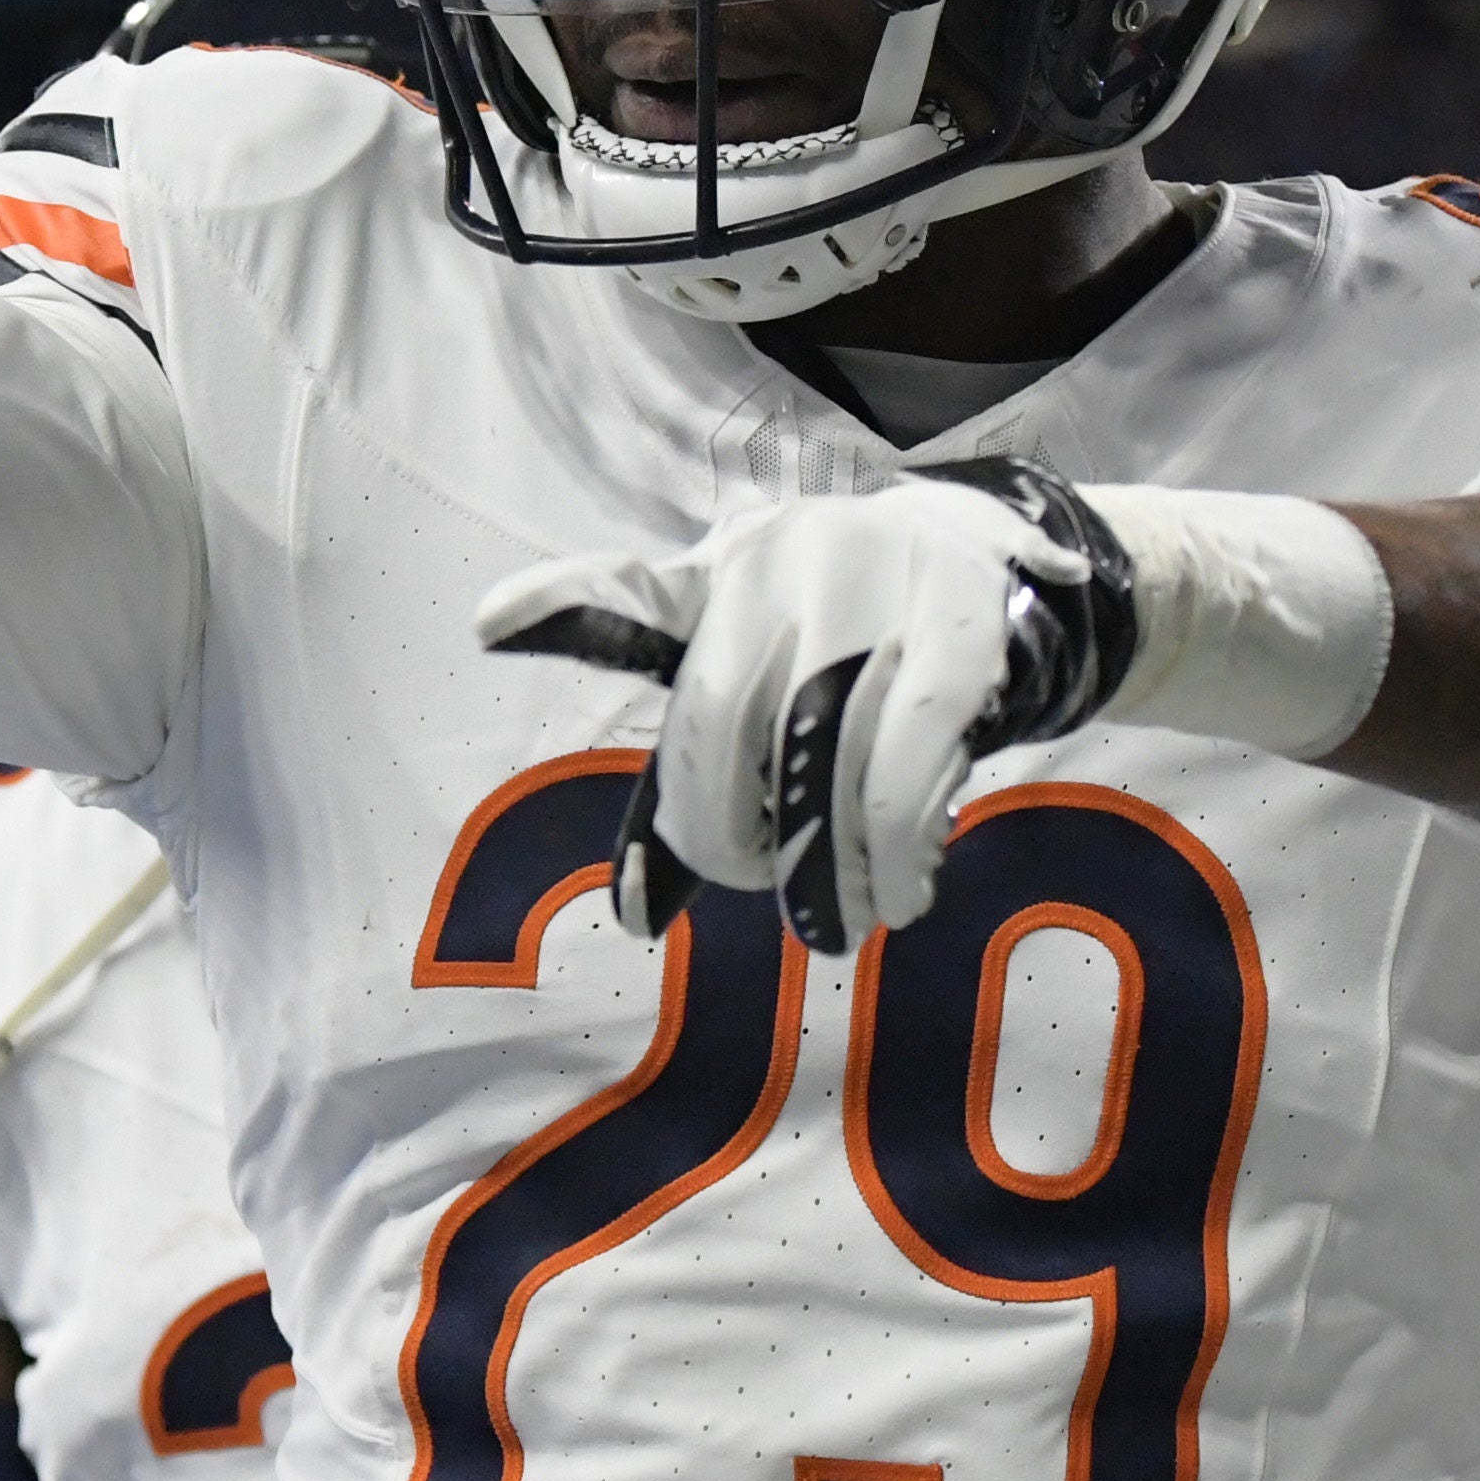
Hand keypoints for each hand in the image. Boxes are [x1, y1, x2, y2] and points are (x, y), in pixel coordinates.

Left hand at [477, 465, 1139, 946]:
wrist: (992, 572)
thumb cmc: (844, 646)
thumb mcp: (760, 675)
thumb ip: (697, 777)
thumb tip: (636, 919)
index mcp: (719, 576)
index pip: (631, 592)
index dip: (560, 604)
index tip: (487, 625)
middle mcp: (785, 561)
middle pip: (721, 719)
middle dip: (725, 830)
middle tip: (750, 884)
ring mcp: (876, 581)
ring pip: (821, 751)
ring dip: (827, 862)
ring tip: (843, 919)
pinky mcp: (960, 625)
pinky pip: (909, 756)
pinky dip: (899, 847)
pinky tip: (903, 893)